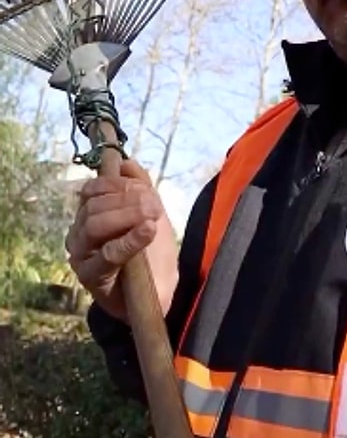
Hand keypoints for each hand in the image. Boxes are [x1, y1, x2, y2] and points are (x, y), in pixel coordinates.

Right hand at [66, 159, 178, 322]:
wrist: (159, 290)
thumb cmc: (151, 250)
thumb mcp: (150, 211)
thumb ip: (140, 185)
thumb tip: (126, 162)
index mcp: (90, 214)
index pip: (93, 190)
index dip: (119, 185)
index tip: (146, 191)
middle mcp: (79, 233)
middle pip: (94, 206)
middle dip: (127, 201)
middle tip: (154, 206)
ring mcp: (82, 255)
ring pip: (95, 224)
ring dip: (128, 215)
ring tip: (153, 219)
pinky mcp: (91, 277)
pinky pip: (108, 253)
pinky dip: (130, 239)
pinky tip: (148, 230)